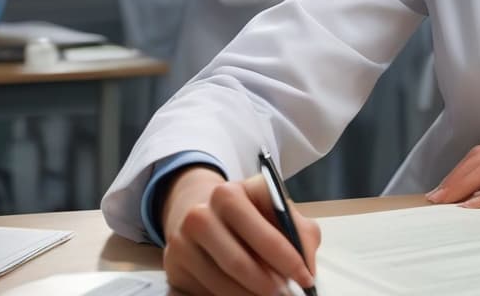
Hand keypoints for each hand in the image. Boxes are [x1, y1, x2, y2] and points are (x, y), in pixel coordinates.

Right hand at [161, 165, 320, 295]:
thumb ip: (300, 233)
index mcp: (230, 194)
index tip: (306, 277)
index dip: (288, 259)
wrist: (199, 211)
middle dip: (269, 285)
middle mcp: (201, 214)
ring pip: (222, 283)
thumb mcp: (276, 209)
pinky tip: (246, 294)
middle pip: (238, 263)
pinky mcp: (173, 266)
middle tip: (288, 295)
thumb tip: (307, 269)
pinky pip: (206, 292)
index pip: (263, 232)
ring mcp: (181, 241)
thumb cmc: (247, 213)